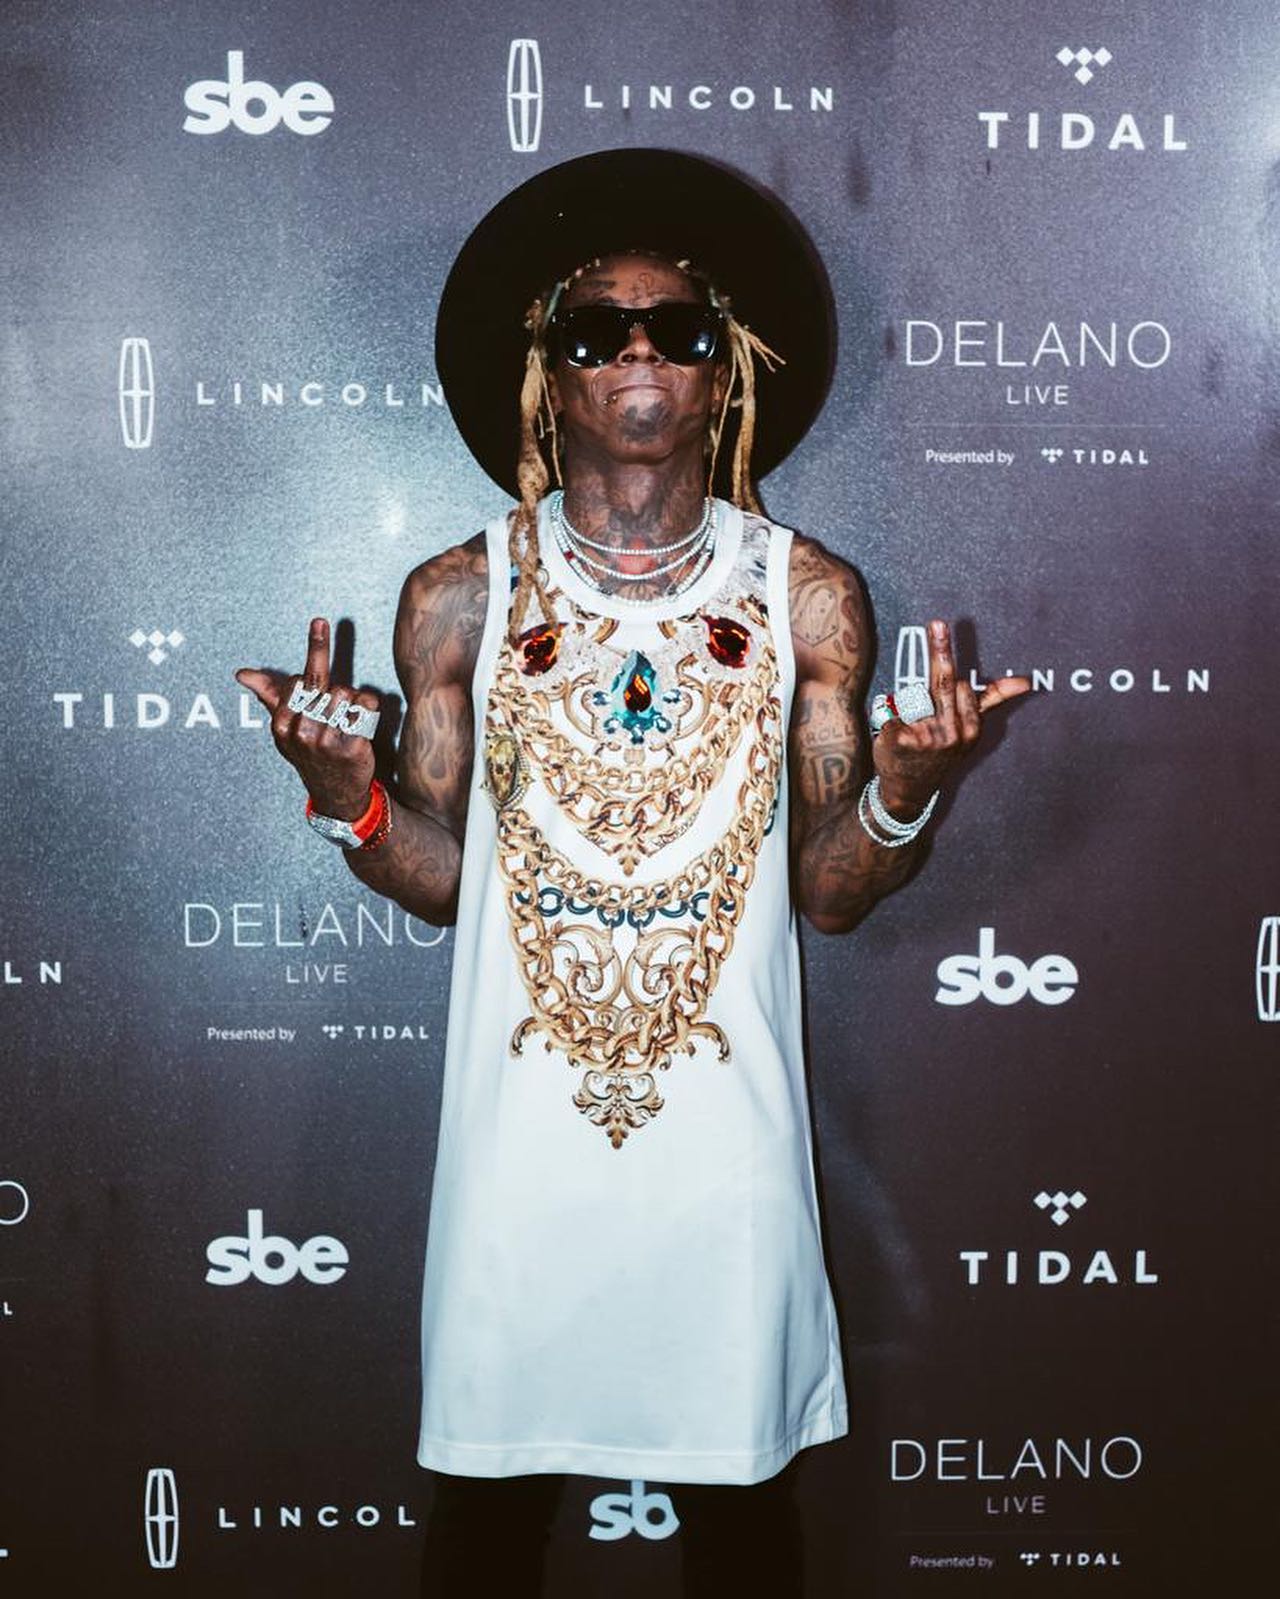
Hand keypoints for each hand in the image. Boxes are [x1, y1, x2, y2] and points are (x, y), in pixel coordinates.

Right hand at [235, 618, 378, 820]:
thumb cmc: (310, 755)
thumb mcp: (285, 729)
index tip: (313, 701)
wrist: (335, 794)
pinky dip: (369, 707)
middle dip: (329, 692)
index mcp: (282, 725)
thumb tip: (242, 674)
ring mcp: (328, 741)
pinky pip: (366, 705)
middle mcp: (303, 733)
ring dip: (350, 700)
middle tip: (332, 714)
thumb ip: (267, 695)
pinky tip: (361, 722)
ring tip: (344, 722)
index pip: (297, 680)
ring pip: (345, 691)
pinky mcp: (355, 745)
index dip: (309, 686)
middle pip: (322, 682)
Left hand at [872, 619, 1030, 817]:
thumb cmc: (938, 753)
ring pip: (913, 696)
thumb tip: (1026, 682)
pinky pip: (888, 708)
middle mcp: (951, 734)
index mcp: (970, 729)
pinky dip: (884, 713)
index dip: (950, 676)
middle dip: (940, 651)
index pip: (963, 686)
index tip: (940, 638)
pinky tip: (888, 731)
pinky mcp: (898, 740)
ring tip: (907, 725)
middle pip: (944, 682)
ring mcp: (925, 738)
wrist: (907, 791)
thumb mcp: (968, 730)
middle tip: (937, 623)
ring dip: (905, 703)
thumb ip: (992, 700)